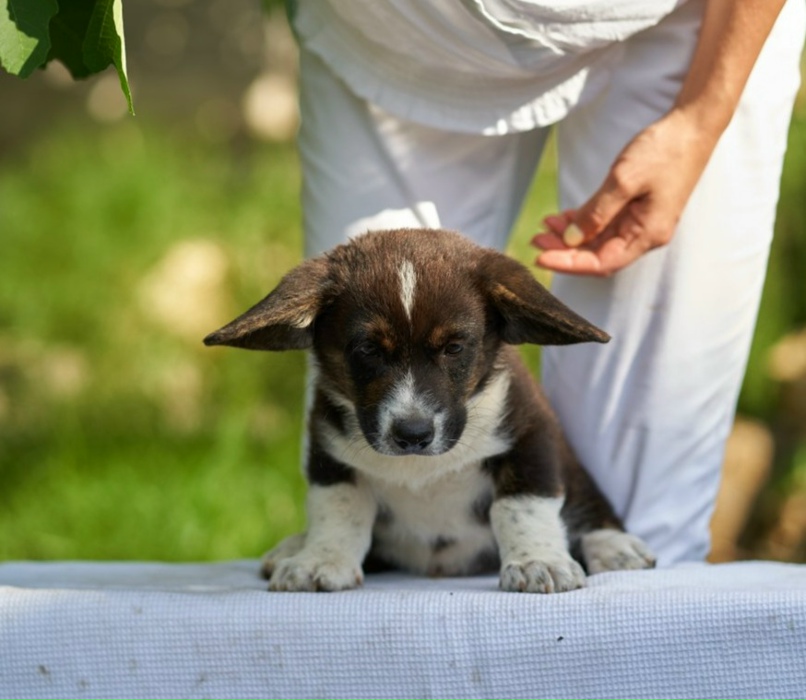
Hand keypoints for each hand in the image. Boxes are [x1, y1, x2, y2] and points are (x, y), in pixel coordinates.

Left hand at [532, 108, 718, 276]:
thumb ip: (597, 212)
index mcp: (647, 234)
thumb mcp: (624, 179)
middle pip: (597, 255)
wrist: (692, 126)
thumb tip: (572, 238)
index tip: (540, 257)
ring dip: (571, 236)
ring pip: (598, 240)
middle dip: (564, 250)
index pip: (601, 263)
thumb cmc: (665, 150)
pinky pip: (604, 224)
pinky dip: (583, 222)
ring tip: (544, 227)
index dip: (568, 263)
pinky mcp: (636, 210)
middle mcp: (645, 234)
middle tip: (536, 239)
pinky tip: (562, 218)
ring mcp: (641, 223)